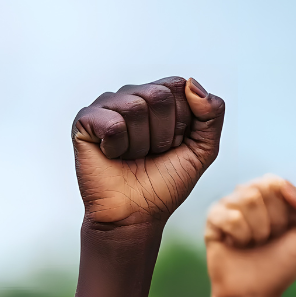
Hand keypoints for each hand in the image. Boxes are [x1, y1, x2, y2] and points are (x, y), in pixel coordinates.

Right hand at [73, 77, 224, 227]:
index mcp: (156, 97)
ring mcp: (105, 107)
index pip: (178, 85)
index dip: (182, 120)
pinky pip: (111, 123)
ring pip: (134, 107)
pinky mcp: (83, 122)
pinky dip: (116, 147)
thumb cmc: (165, 183)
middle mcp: (130, 96)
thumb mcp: (202, 149)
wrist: (134, 214)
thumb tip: (192, 82)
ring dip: (139, 143)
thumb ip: (212, 113)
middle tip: (150, 154)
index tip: (173, 145)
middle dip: (162, 134)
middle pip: (158, 95)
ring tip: (130, 156)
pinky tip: (109, 155)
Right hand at [205, 175, 295, 296]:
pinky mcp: (212, 220)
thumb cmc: (282, 264)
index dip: (283, 210)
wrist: (255, 293)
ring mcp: (227, 206)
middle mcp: (247, 195)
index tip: (283, 231)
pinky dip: (240, 236)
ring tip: (251, 243)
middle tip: (266, 239)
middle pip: (260, 189)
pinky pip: (230, 217)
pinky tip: (235, 245)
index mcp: (271, 194)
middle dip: (271, 221)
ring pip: (245, 200)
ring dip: (256, 231)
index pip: (276, 182)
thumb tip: (280, 182)